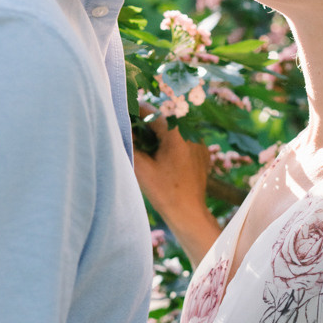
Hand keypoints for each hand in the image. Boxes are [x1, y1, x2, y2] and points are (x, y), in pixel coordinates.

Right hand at [133, 116, 220, 266]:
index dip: (135, 110)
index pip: (152, 111)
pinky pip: (183, 139)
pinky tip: (162, 156)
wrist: (189, 212)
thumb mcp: (141, 166)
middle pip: (164, 118)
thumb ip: (130, 142)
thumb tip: (120, 124)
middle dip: (147, 122)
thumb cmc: (164, 192)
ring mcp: (199, 142)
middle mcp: (191, 133)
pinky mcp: (202, 152)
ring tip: (146, 145)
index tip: (123, 113)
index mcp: (177, 133)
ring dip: (159, 132)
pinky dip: (171, 142)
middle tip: (132, 130)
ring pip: (174, 128)